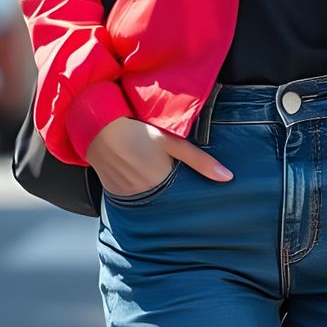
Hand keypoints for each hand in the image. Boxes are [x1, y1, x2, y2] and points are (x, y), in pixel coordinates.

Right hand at [85, 116, 232, 194]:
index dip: (188, 193)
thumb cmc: (137, 130)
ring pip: (148, 199)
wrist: (98, 126)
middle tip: (173, 178)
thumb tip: (227, 177)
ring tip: (152, 173)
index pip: (181, 199)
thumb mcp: (172, 141)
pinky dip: (138, 189)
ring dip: (154, 190)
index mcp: (161, 184)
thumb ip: (200, 160)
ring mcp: (127, 197)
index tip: (195, 191)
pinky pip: (132, 196)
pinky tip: (138, 174)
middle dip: (172, 192)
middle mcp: (144, 196)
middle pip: (165, 199)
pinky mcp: (114, 193)